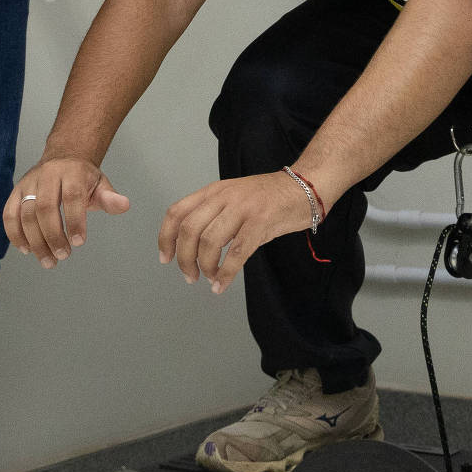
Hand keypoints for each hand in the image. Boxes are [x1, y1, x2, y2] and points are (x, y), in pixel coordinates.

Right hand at [4, 155, 131, 268]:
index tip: (78, 242)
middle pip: (45, 207)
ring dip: (35, 241)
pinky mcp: (16, 192)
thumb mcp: (100, 184)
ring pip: (26, 214)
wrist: (63, 158)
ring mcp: (29, 183)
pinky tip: (27, 250)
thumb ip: (109, 198)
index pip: (71, 196)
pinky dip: (15, 234)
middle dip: (53, 236)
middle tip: (63, 256)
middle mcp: (48, 175)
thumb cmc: (83, 178)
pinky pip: (9, 214)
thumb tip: (123, 205)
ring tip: (48, 260)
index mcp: (72, 172)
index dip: (74, 220)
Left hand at [158, 172, 315, 293]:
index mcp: (214, 191)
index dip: (166, 237)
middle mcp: (224, 196)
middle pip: (189, 229)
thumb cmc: (271, 198)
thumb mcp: (235, 198)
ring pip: (210, 242)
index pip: (177, 212)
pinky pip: (236, 252)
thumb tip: (193, 246)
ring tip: (209, 278)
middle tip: (190, 276)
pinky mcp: (261, 221)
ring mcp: (243, 208)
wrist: (306, 187)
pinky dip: (225, 273)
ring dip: (205, 267)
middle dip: (184, 258)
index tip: (165, 258)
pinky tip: (221, 284)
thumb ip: (214, 215)